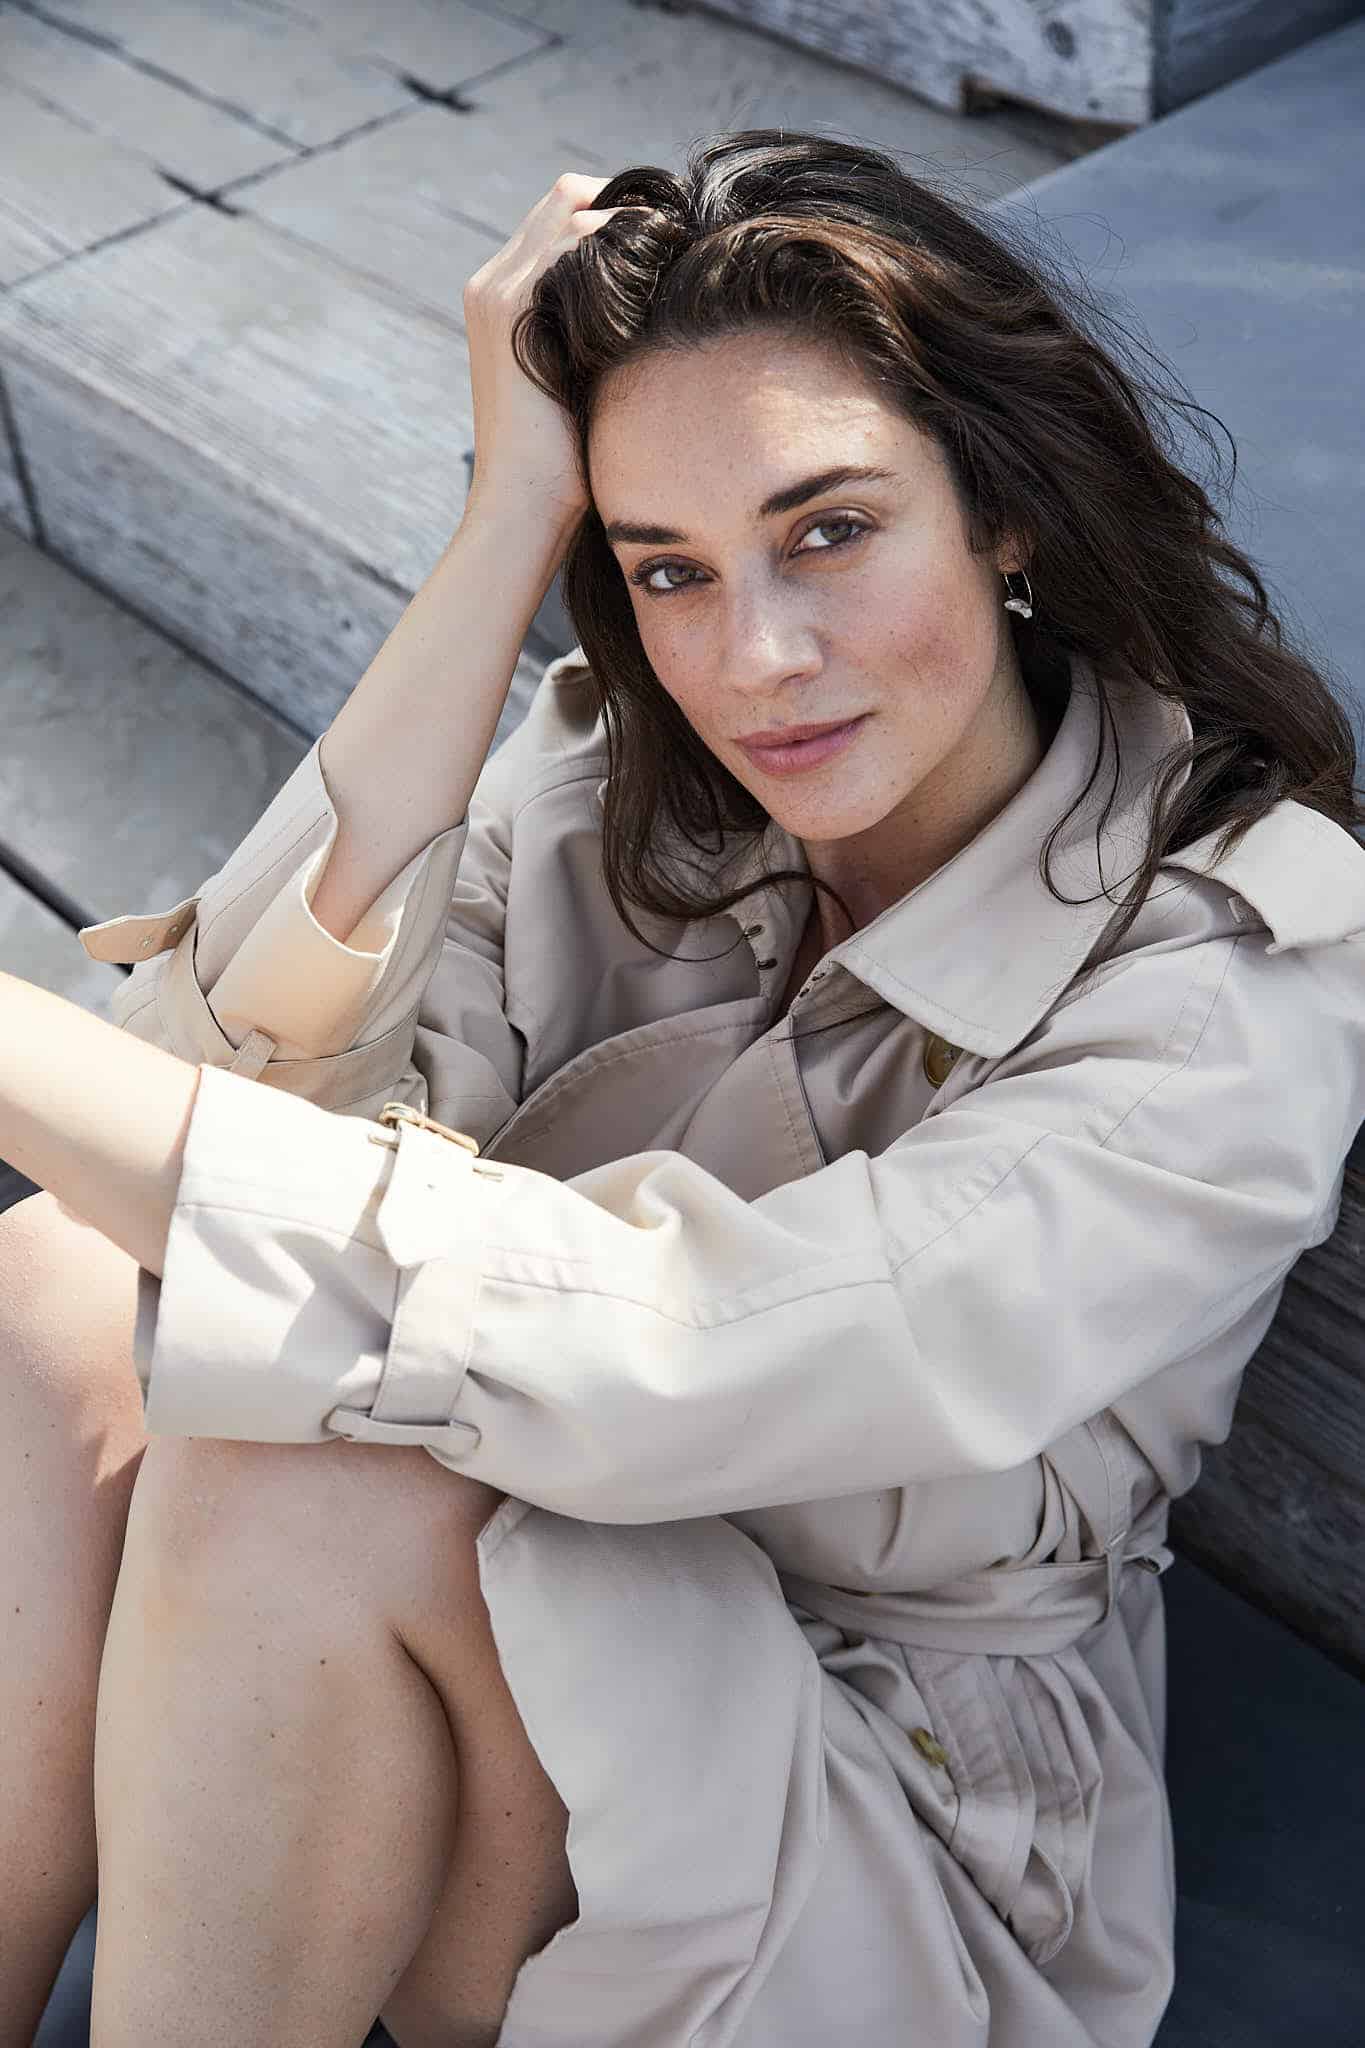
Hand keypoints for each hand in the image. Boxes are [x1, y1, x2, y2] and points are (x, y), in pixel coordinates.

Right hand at [462, 172, 642, 532]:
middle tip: (682, 238)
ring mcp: (497, 292)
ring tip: (678, 254)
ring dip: (631, 222)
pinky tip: (660, 272)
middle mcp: (492, 284)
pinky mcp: (512, 308)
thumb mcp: (584, 380)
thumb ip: (600, 334)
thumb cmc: (564, 466)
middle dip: (629, 206)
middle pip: (567, 196)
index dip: (620, 214)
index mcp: (504, 299)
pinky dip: (618, 241)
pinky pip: (571, 237)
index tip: (671, 242)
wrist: (523, 508)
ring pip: (572, 206)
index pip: (563, 215)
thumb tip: (661, 310)